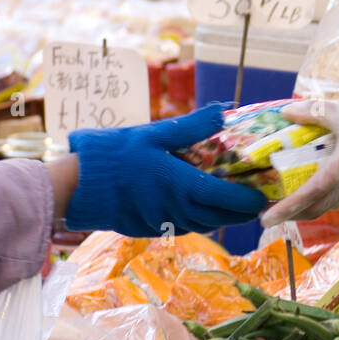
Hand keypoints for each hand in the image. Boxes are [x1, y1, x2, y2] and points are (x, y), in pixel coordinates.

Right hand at [65, 103, 266, 236]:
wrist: (75, 185)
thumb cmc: (114, 154)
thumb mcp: (154, 133)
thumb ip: (192, 126)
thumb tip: (223, 111)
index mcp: (182, 186)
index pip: (227, 200)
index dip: (249, 201)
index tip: (263, 196)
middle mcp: (176, 210)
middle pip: (219, 218)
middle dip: (240, 212)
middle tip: (254, 200)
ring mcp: (161, 223)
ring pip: (201, 224)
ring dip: (218, 216)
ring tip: (229, 202)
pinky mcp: (147, 228)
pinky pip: (180, 226)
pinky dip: (195, 218)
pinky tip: (193, 204)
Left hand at [259, 99, 338, 226]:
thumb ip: (314, 112)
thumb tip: (286, 113)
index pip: (307, 197)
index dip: (284, 209)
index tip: (265, 217)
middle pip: (313, 209)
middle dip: (290, 213)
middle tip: (269, 209)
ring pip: (328, 205)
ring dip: (308, 205)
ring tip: (288, 196)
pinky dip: (325, 198)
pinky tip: (320, 184)